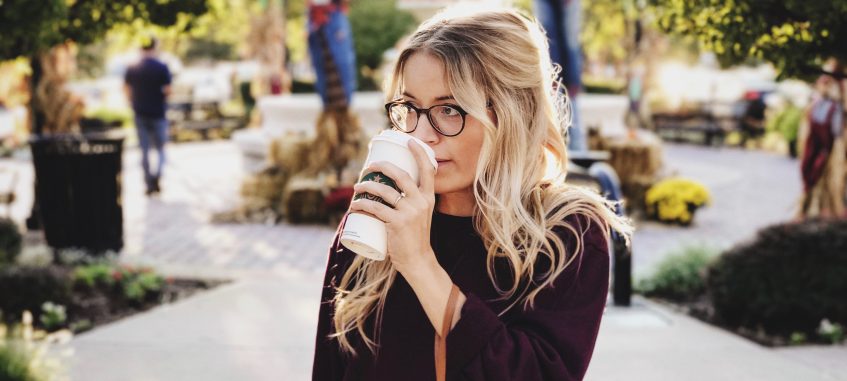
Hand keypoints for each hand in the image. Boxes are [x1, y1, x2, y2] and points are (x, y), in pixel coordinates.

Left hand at [349, 140, 436, 273]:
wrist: (418, 260)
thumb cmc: (415, 238)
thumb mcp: (420, 216)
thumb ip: (412, 202)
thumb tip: (390, 190)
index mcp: (429, 198)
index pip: (428, 170)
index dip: (418, 153)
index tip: (409, 141)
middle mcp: (421, 202)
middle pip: (401, 175)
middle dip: (383, 166)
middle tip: (370, 165)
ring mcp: (410, 212)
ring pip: (384, 190)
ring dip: (367, 185)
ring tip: (357, 186)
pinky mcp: (397, 223)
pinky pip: (375, 208)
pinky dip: (362, 205)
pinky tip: (354, 205)